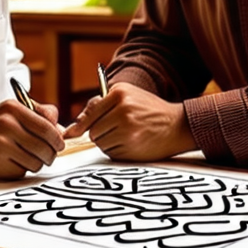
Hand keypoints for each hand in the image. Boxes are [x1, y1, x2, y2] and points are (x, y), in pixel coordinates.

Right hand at [0, 100, 64, 179]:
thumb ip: (38, 115)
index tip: (58, 144)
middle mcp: (6, 125)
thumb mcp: (11, 111)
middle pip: (46, 147)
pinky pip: (23, 172)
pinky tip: (10, 162)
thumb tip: (62, 131)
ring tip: (25, 157)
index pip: (48, 127)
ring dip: (36, 163)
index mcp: (12, 108)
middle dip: (50, 154)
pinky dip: (21, 170)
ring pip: (37, 162)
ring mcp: (1, 146)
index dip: (58, 140)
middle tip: (47, 155)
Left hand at [63, 84, 193, 161]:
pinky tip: (132, 142)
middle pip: (93, 132)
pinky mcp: (132, 148)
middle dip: (100, 133)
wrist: (177, 125)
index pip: (90, 114)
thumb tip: (75, 125)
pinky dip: (118, 151)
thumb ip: (101, 104)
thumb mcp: (127, 96)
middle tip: (116, 129)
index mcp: (120, 94)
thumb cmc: (149, 109)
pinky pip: (112, 153)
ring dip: (109, 143)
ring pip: (101, 144)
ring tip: (127, 134)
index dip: (78, 127)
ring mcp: (128, 131)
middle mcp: (123, 111)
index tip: (69, 135)